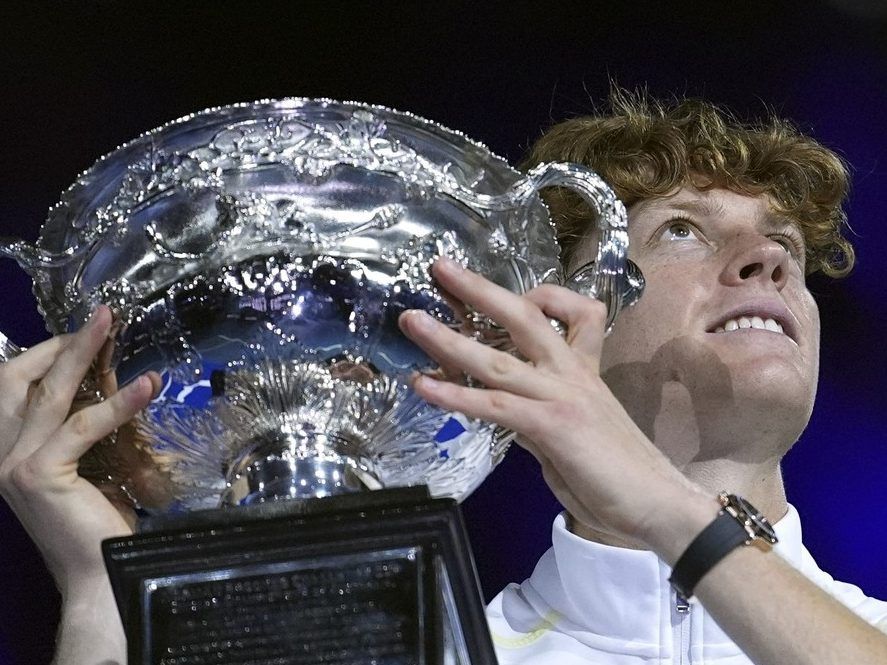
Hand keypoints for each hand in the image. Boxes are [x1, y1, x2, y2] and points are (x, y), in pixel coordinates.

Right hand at [0, 306, 159, 597]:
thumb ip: (83, 428)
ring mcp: (14, 465)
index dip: (43, 355)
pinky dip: (119, 402)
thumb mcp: (85, 464)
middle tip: (100, 316)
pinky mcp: (41, 474)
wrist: (97, 575)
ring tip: (112, 325)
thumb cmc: (95, 523)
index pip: (10, 389)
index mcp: (2, 452)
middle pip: (19, 380)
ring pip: (52, 394)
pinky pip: (85, 425)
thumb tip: (111, 381)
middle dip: (58, 343)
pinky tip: (148, 385)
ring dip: (83, 353)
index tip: (81, 335)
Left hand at [399, 258, 708, 549]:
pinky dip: (455, 394)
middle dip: (479, 289)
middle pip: (525, 317)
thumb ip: (538, 415)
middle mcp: (573, 373)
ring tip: (411, 321)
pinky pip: (496, 404)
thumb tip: (505, 412)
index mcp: (583, 370)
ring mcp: (564, 395)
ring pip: (498, 359)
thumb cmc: (620, 475)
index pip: (570, 313)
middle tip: (441, 267)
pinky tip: (422, 386)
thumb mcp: (573, 435)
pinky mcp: (554, 425)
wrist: (660, 505)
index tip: (507, 297)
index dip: (538, 296)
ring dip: (448, 338)